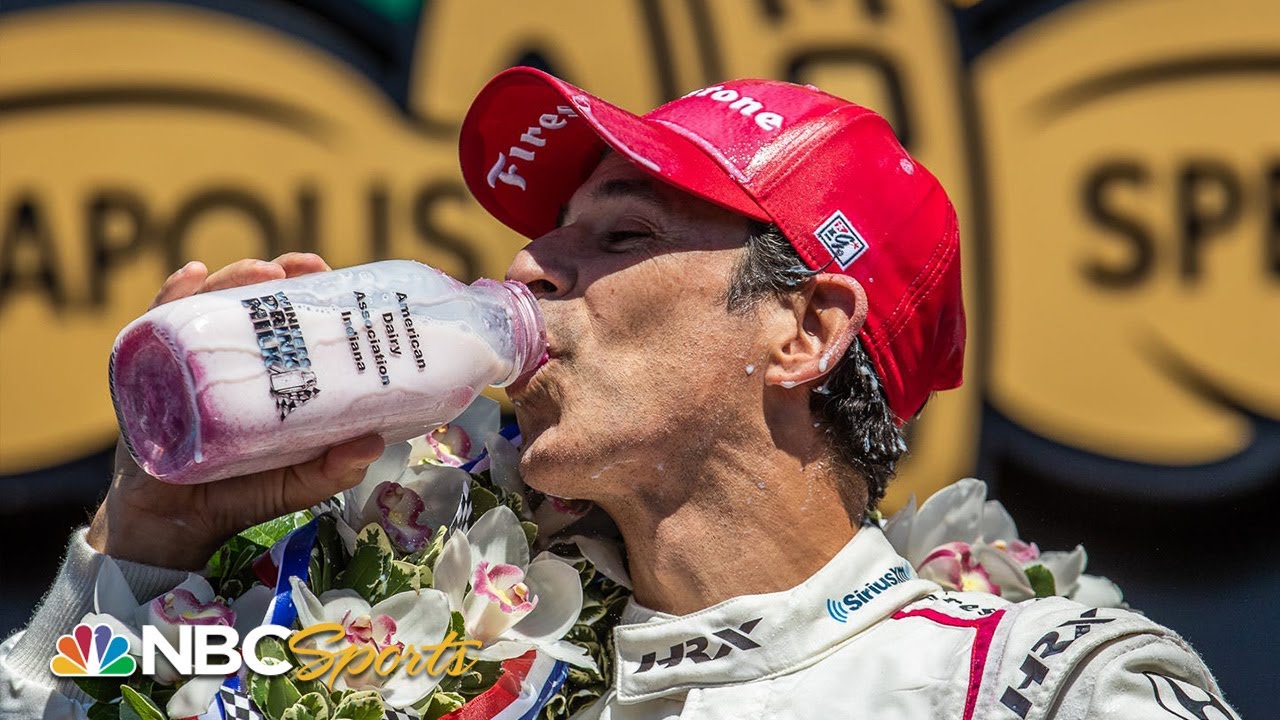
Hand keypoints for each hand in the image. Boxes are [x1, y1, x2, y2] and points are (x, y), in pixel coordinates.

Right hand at [85, 254, 385, 569]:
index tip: (326, 272)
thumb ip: (334, 468)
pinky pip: (153, 330)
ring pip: (205, 307)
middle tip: (296, 267)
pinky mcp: (145, 378)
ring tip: (259, 273)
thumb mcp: (298, 482)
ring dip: (230, 280)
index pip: (285, 321)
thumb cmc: (240, 495)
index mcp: (265, 376)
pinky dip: (170, 298)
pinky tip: (191, 277)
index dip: (305, 292)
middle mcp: (226, 362)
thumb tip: (372, 442)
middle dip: (271, 276)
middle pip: (246, 304)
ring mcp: (185, 364)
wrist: (174, 528)